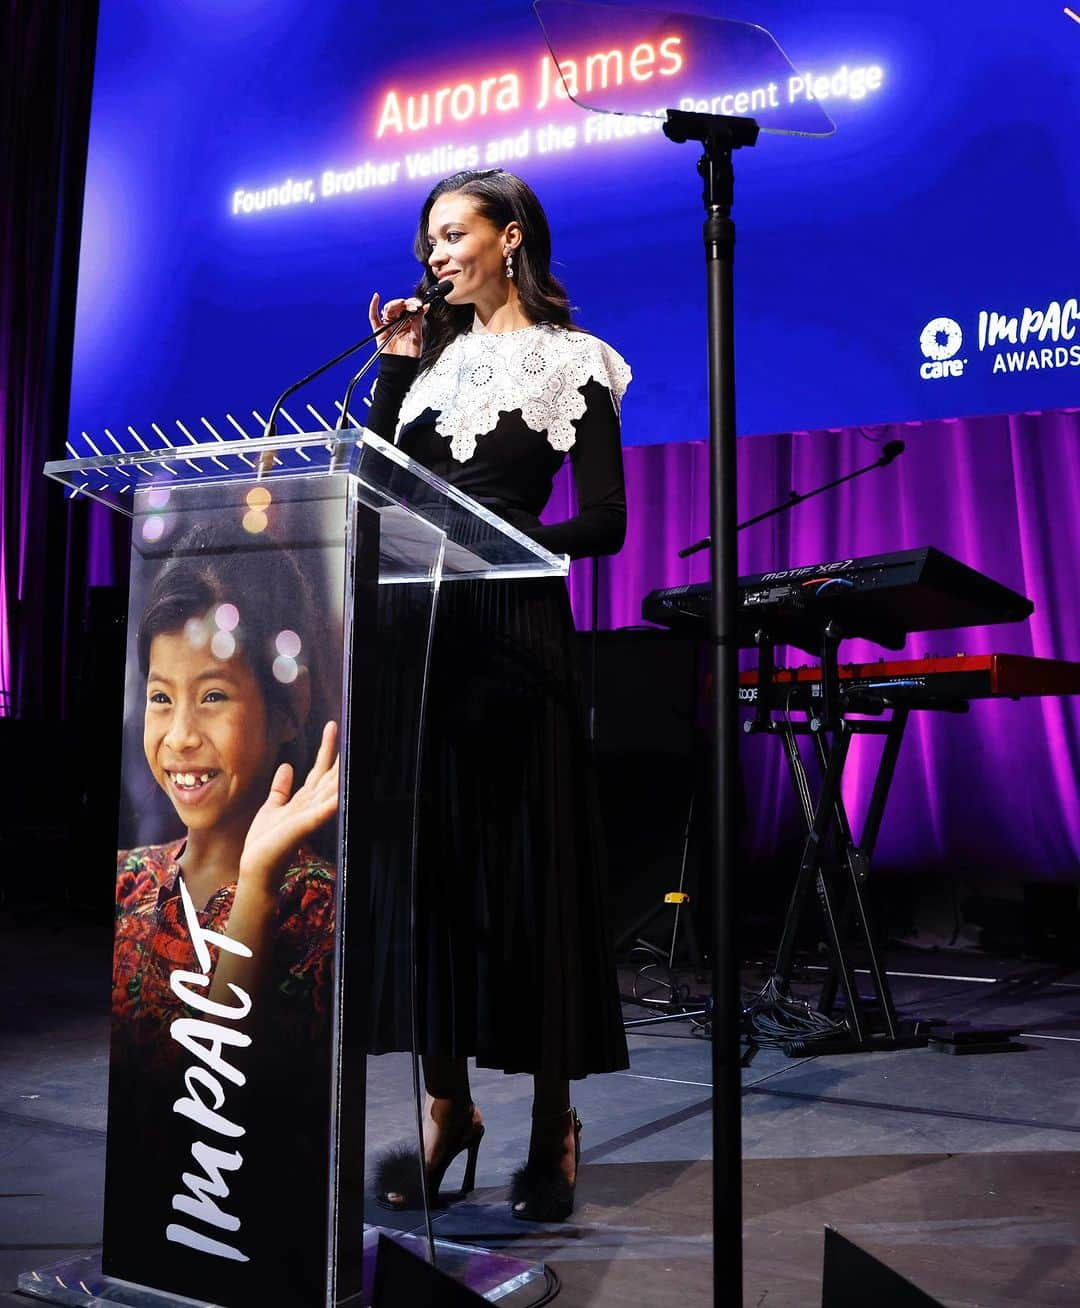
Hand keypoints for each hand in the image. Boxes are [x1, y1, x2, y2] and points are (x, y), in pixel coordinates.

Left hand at [238, 721, 339, 896]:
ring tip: (353, 753)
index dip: (327, 747)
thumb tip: (287, 766)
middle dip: (338, 752)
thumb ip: (281, 788)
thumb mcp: (272, 806)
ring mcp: (310, 815)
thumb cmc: (266, 841)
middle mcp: (311, 805)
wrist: (258, 866)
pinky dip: (333, 802)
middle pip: (329, 774)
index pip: (320, 768)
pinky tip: (342, 792)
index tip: (332, 726)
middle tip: (350, 729)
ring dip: (342, 773)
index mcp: (304, 799)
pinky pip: (321, 812)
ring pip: (330, 788)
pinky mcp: (304, 826)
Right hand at [369, 292, 424, 357]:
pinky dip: (373, 307)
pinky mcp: (380, 331)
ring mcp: (389, 326)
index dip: (414, 304)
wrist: (401, 368)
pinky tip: (376, 297)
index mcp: (409, 324)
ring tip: (401, 304)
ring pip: (389, 309)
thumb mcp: (418, 337)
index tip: (419, 305)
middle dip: (405, 303)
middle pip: (399, 307)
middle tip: (412, 306)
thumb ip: (418, 322)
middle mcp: (399, 323)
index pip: (410, 309)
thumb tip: (423, 308)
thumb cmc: (410, 357)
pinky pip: (374, 317)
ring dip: (395, 304)